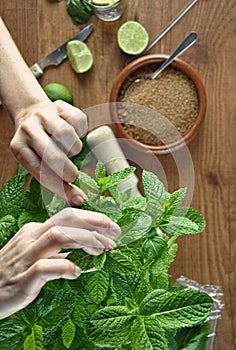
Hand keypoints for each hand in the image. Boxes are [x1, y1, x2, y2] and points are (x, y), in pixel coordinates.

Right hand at [0, 208, 120, 318]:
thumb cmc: (15, 275)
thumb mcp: (40, 259)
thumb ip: (65, 256)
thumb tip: (94, 256)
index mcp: (35, 231)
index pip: (68, 217)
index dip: (93, 219)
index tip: (112, 228)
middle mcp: (31, 239)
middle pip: (66, 220)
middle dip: (94, 223)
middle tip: (115, 234)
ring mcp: (25, 258)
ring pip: (58, 236)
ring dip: (85, 240)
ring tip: (103, 251)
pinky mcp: (21, 280)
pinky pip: (45, 268)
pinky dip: (65, 267)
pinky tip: (79, 272)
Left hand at [10, 100, 87, 205]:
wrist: (32, 113)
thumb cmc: (38, 146)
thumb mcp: (40, 164)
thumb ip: (59, 183)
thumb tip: (79, 200)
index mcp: (19, 148)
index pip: (41, 173)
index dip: (60, 187)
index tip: (77, 196)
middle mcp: (28, 130)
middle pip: (53, 155)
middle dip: (68, 171)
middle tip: (73, 175)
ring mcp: (43, 115)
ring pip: (67, 135)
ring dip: (75, 148)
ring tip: (72, 150)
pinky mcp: (60, 105)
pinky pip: (79, 121)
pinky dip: (81, 131)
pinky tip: (75, 134)